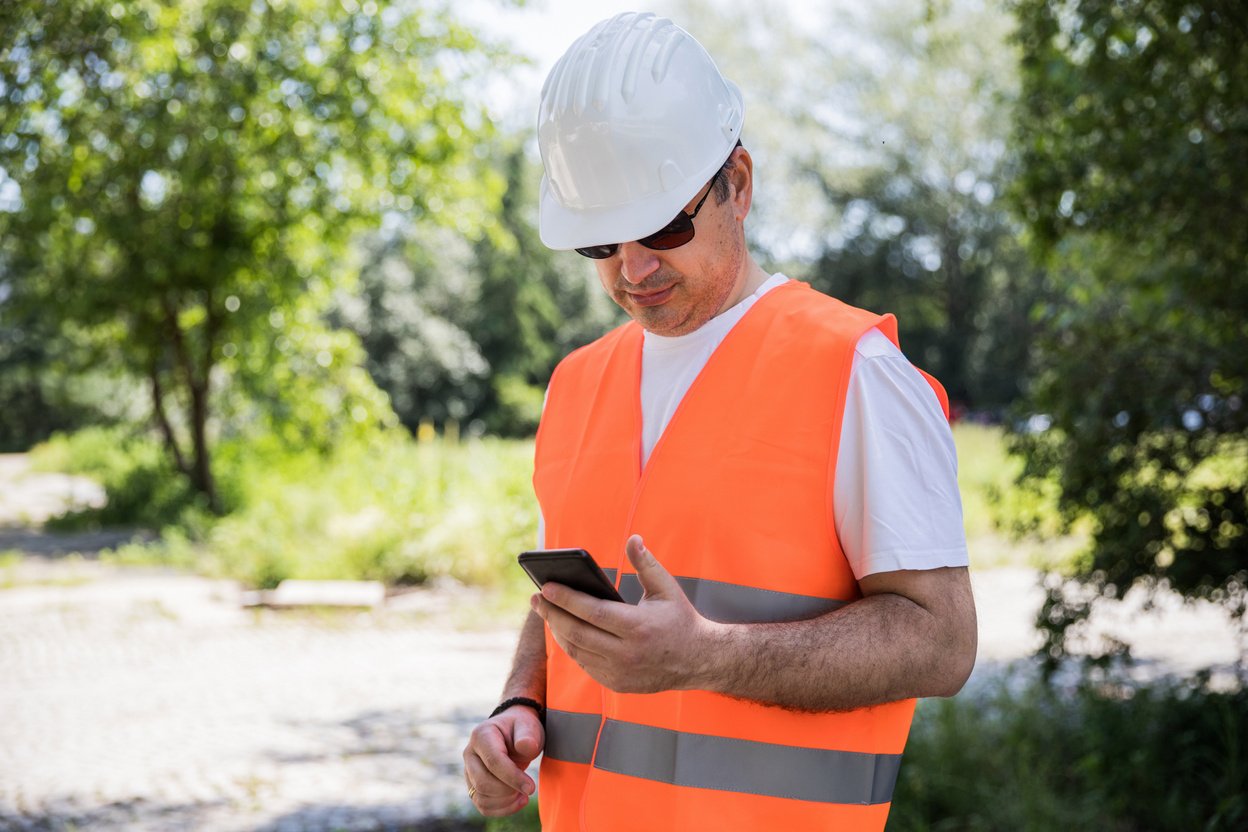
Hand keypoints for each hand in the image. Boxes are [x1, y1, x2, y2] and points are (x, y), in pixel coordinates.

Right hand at [462, 704, 543, 816]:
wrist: (515, 735)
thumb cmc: (522, 730)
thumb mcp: (528, 727)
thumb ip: (528, 736)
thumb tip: (525, 746)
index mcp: (481, 735)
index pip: (493, 762)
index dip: (512, 777)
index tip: (531, 788)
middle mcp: (469, 753)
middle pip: (483, 783)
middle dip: (508, 790)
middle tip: (529, 787)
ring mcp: (469, 771)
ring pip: (481, 797)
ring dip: (506, 801)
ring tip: (524, 793)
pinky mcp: (473, 786)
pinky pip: (483, 806)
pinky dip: (502, 809)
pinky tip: (518, 800)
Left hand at [533, 535, 716, 693]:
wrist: (699, 660)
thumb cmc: (680, 619)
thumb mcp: (667, 588)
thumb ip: (646, 564)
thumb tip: (633, 538)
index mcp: (638, 627)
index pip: (592, 612)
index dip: (566, 599)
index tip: (545, 587)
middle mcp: (627, 653)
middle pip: (577, 633)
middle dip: (552, 614)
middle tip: (536, 599)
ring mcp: (620, 672)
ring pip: (577, 651)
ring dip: (558, 631)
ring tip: (546, 612)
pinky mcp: (617, 684)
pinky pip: (585, 664)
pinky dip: (571, 647)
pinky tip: (563, 631)